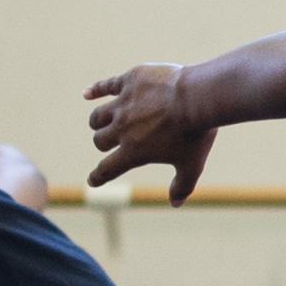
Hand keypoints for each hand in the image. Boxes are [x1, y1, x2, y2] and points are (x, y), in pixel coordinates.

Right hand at [82, 62, 216, 202]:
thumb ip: (182, 186)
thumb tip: (176, 204)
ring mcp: (123, 104)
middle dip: (103, 144)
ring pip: (98, 116)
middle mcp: (122, 129)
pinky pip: (105, 86)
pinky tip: (87, 94)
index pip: (107, 169)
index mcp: (134, 152)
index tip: (92, 181)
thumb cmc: (196, 134)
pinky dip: (94, 90)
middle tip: (111, 142)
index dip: (98, 177)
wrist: (198, 98)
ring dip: (98, 122)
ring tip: (101, 121)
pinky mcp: (130, 81)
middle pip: (100, 140)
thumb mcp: (192, 165)